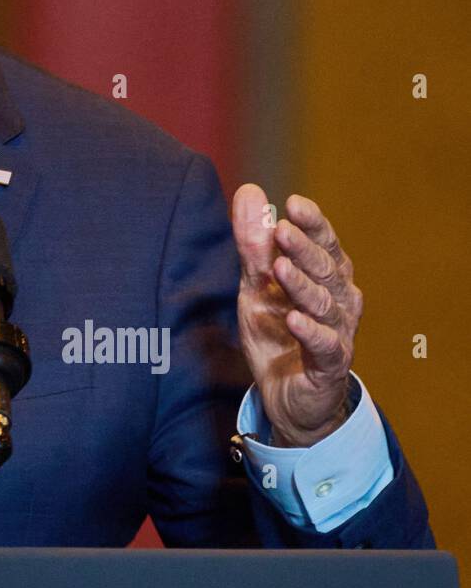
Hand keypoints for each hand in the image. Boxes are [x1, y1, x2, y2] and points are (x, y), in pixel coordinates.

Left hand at [231, 184, 362, 447]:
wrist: (286, 396)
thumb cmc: (277, 332)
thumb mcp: (256, 284)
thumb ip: (253, 243)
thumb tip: (249, 191)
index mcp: (325, 276)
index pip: (324, 242)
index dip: (312, 223)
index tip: (292, 203)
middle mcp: (339, 301)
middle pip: (326, 269)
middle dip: (304, 248)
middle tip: (281, 230)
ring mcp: (337, 333)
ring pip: (324, 304)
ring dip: (302, 284)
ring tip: (280, 268)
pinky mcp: (328, 366)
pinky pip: (324, 345)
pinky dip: (311, 331)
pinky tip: (294, 319)